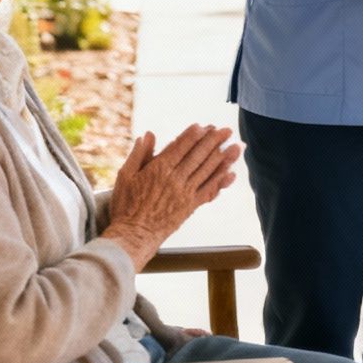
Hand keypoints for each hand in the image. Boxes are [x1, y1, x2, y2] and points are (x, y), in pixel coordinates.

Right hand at [100, 125, 240, 269]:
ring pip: (208, 171)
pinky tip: (231, 173)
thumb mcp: (125, 176)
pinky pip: (209, 191)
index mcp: (159, 168)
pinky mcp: (190, 206)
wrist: (133, 236)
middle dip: (214, 141)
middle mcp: (176, 179)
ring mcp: (185, 193)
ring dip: (224, 157)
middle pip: (199, 155)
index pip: (181, 146)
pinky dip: (221, 181)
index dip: (194, 135)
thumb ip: (139, 154)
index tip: (204, 126)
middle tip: (227, 131)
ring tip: (237, 147)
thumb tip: (148, 135)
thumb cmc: (126, 206)